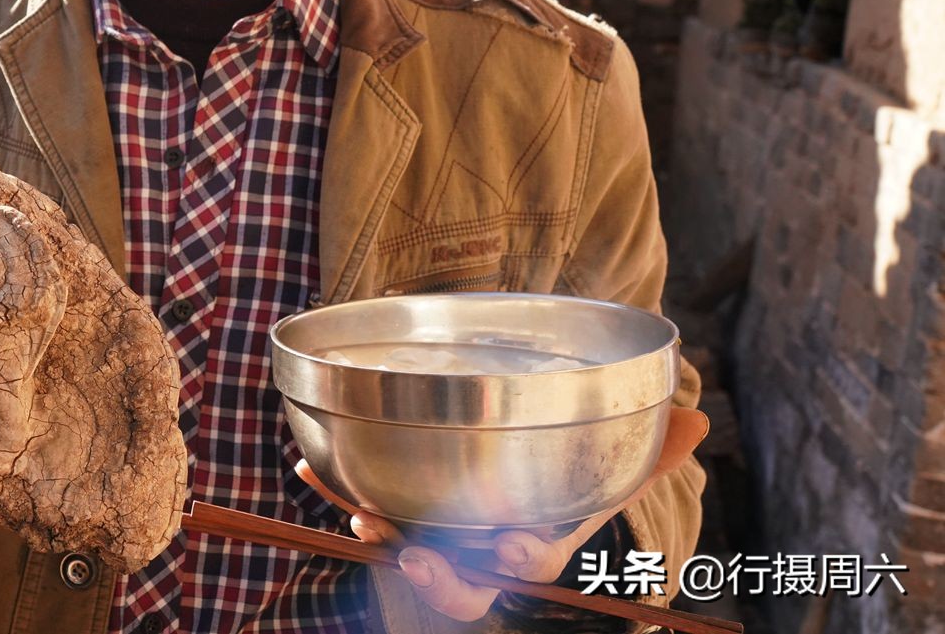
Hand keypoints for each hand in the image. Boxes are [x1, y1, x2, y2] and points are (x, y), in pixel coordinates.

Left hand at [296, 406, 707, 621]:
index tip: (510, 547)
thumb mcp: (607, 461)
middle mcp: (485, 550)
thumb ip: (648, 445)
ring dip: (377, 534)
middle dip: (440, 579)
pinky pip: (367, 509)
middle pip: (463, 587)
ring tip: (359, 514)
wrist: (522, 474)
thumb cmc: (569, 472)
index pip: (529, 566)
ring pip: (407, 551)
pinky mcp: (401, 509)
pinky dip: (335, 487)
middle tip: (411, 553)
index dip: (518, 559)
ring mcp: (440, 536)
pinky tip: (307, 460)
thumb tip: (700, 420)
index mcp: (536, 542)